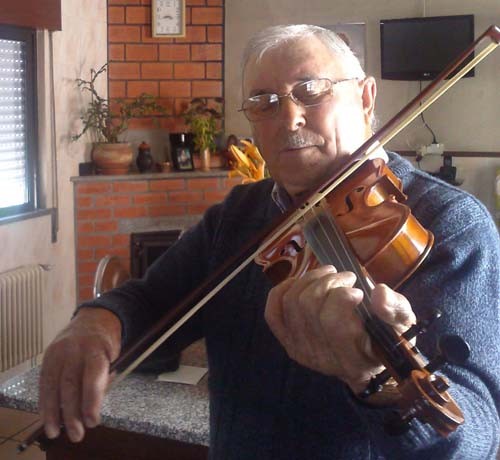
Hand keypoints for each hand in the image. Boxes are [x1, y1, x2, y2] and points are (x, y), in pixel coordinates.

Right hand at [39, 307, 121, 441]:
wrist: (93, 318)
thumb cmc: (107, 342)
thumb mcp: (115, 355)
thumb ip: (104, 378)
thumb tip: (93, 406)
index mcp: (96, 348)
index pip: (93, 377)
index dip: (91, 401)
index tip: (93, 421)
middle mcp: (75, 349)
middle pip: (71, 385)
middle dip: (72, 413)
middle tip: (77, 434)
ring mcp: (59, 351)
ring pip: (53, 385)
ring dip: (53, 412)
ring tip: (54, 431)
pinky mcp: (48, 355)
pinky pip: (44, 381)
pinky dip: (45, 400)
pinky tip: (46, 416)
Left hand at [264, 266, 415, 393]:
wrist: (364, 361)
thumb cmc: (384, 340)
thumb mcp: (401, 326)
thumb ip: (395, 310)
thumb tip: (379, 292)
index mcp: (350, 358)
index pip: (333, 322)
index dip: (342, 298)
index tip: (358, 290)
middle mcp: (319, 357)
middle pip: (308, 306)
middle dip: (327, 282)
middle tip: (346, 276)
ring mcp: (299, 349)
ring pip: (291, 303)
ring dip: (310, 280)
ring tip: (329, 273)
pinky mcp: (286, 340)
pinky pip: (273, 312)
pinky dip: (283, 290)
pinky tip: (301, 281)